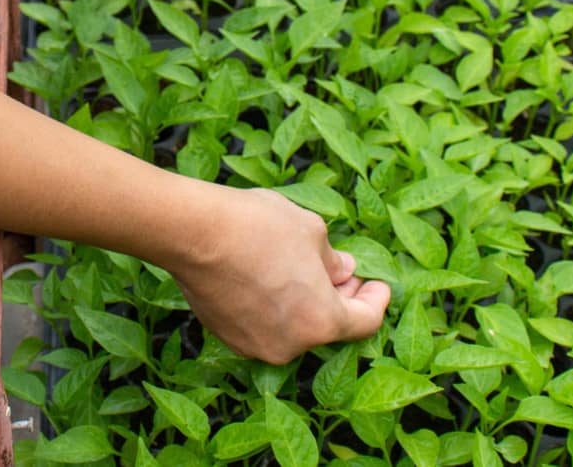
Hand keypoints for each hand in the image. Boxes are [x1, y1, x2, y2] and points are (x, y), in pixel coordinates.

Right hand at [164, 185, 391, 363]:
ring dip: (303, 302)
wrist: (194, 232)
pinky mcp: (227, 335)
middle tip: (342, 272)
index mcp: (322, 321)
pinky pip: (263, 325)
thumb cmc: (258, 227)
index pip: (365, 322)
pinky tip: (266, 276)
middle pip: (328, 326)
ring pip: (293, 327)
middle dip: (339, 298)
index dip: (376, 300)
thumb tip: (342, 270)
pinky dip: (273, 307)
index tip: (379, 284)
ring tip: (298, 269)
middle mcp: (291, 345)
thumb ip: (334, 259)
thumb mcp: (311, 231)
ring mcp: (255, 345)